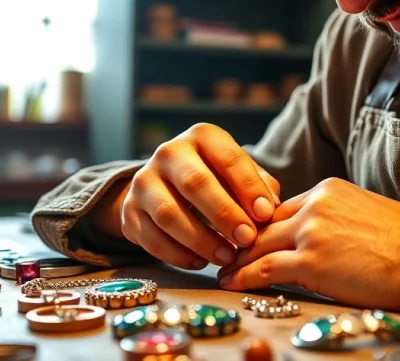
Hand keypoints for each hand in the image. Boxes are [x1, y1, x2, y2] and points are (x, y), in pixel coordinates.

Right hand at [120, 123, 280, 269]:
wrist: (164, 184)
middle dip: (224, 214)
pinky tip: (200, 263)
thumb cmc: (216, 178)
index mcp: (202, 137)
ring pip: (169, 214)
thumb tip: (270, 211)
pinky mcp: (129, 210)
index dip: (249, 188)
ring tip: (227, 257)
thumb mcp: (238, 173)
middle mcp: (169, 153)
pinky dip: (177, 255)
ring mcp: (144, 181)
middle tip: (247, 239)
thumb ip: (260, 187)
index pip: (229, 158)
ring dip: (201, 240)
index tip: (266, 215)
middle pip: (195, 183)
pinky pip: (151, 238)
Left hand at [216, 178, 399, 318]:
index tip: (249, 237)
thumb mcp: (370, 216)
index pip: (284, 207)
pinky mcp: (312, 262)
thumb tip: (328, 240)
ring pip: (258, 244)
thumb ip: (340, 221)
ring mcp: (312, 232)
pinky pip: (264, 269)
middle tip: (225, 253)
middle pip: (265, 223)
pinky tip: (232, 282)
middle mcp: (316, 205)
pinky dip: (243, 276)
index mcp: (330, 190)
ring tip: (222, 271)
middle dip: (242, 240)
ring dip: (236, 260)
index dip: (263, 225)